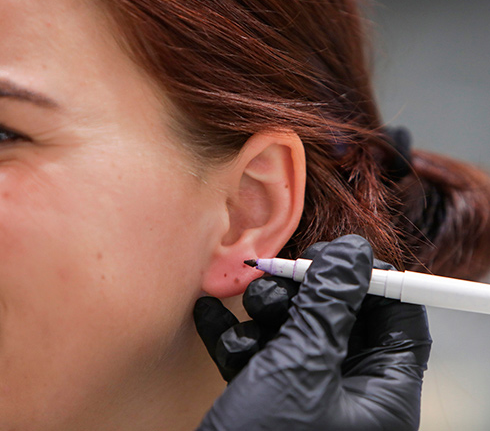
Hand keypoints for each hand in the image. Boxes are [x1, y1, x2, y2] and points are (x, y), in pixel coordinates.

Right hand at [194, 235, 431, 429]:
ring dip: (265, 313)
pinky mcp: (267, 399)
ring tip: (246, 311)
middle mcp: (346, 395)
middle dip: (306, 293)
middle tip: (280, 277)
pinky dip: (233, 334)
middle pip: (340, 318)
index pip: (398, 319)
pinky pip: (257, 354)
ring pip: (295, 332)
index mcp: (379, 394)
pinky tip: (207, 316)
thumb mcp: (302, 368)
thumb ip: (330, 304)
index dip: (373, 280)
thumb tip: (352, 252)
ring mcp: (304, 397)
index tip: (338, 255)